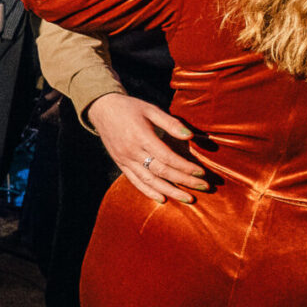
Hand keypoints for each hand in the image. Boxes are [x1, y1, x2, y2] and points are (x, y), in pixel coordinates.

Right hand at [87, 93, 208, 204]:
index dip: (185, 167)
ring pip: (149, 180)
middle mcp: (132, 151)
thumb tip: (190, 136)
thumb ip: (170, 123)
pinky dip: (148, 192)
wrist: (101, 108)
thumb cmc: (130, 107)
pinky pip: (135, 181)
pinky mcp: (120, 163)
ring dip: (170, 191)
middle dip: (184, 181)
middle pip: (161, 171)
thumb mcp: (151, 109)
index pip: (167, 157)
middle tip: (204, 187)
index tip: (201, 173)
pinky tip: (163, 199)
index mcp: (141, 136)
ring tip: (188, 198)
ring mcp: (124, 159)